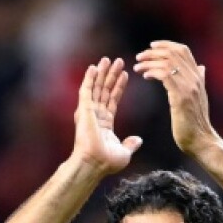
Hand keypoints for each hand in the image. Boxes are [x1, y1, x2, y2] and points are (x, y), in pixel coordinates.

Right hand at [71, 56, 141, 175]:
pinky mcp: (84, 110)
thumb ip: (130, 144)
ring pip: (96, 88)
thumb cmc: (107, 162)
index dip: (119, 87)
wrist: (95, 163)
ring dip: (102, 73)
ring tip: (108, 59)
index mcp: (105, 123)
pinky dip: (89, 78)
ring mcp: (89, 112)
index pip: (113, 100)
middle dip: (111, 75)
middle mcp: (96, 116)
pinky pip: (86, 91)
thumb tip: (138, 140)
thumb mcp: (124, 152)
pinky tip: (93, 67)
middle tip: (118, 61)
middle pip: (104, 90)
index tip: (125, 75)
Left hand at [134, 41, 216, 157]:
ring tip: (137, 67)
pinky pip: (165, 75)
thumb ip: (199, 81)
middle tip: (139, 57)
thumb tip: (201, 68)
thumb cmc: (196, 123)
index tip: (152, 46)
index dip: (166, 45)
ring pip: (167, 62)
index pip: (183, 50)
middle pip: (174, 53)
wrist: (201, 141)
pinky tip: (145, 76)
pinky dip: (153, 72)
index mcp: (198, 77)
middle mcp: (195, 78)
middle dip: (154, 52)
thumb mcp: (199, 98)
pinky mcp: (181, 97)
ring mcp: (189, 87)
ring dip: (149, 62)